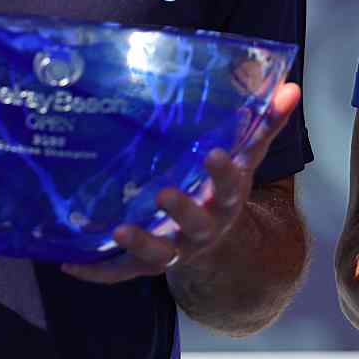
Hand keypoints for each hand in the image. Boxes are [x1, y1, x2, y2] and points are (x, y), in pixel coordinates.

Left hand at [61, 82, 300, 283]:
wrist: (215, 244)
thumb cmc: (222, 189)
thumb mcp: (245, 158)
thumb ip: (264, 124)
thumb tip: (291, 86)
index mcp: (226, 200)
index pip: (232, 186)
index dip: (224, 172)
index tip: (214, 155)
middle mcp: (203, 228)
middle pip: (195, 223)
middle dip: (181, 210)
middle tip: (163, 194)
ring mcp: (174, 249)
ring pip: (159, 253)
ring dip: (139, 244)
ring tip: (118, 230)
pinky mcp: (146, 266)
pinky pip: (121, 273)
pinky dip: (96, 270)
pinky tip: (67, 262)